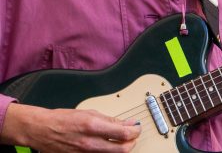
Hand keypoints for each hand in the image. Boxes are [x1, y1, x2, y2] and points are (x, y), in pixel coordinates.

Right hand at [1, 103, 140, 151]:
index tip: (137, 127)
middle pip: (122, 149)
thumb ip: (110, 120)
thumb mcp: (89, 113)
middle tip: (133, 135)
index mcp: (93, 126)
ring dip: (122, 148)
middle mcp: (90, 143)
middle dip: (132, 142)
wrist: (43, 130)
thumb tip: (126, 123)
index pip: (123, 133)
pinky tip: (108, 146)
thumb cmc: (64, 119)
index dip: (135, 130)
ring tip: (122, 140)